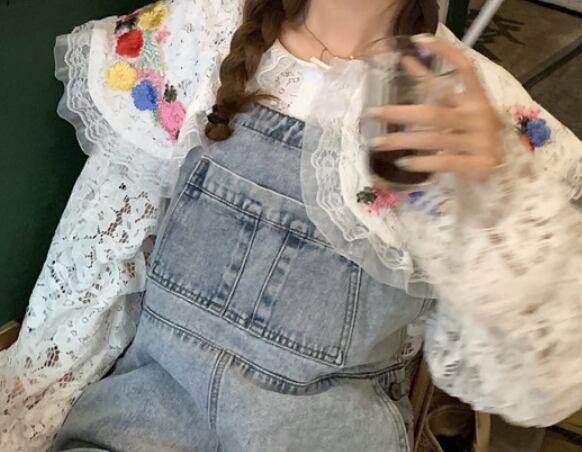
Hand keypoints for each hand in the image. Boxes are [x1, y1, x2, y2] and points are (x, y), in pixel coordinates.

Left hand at [367, 35, 503, 180]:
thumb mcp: (462, 108)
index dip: (445, 53)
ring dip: (402, 140)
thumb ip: (437, 89)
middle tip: (373, 113)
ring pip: (432, 138)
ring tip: (377, 142)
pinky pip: (443, 161)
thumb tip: (405, 60)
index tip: (418, 41)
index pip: (465, 68)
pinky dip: (421, 163)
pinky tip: (402, 163)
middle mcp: (478, 117)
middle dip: (400, 112)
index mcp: (477, 98)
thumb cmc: (476, 133)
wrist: (506, 165)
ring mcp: (479, 141)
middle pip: (434, 112)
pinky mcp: (477, 164)